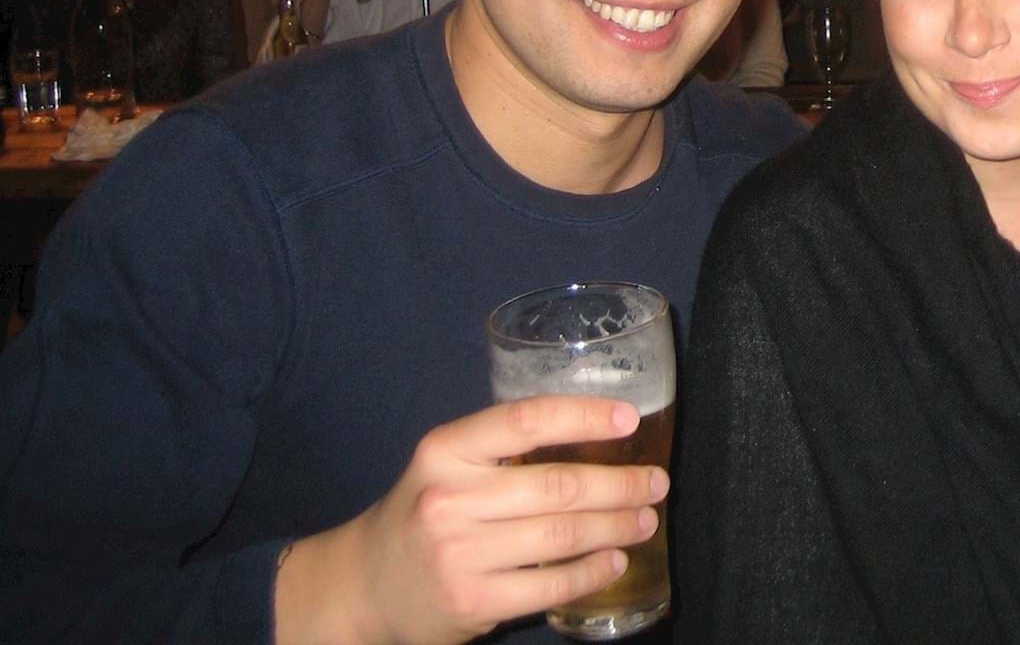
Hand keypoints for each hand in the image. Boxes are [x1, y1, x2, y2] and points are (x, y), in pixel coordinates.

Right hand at [275, 396, 666, 644]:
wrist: (363, 585)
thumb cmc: (424, 512)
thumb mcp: (447, 465)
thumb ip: (503, 449)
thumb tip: (596, 435)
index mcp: (445, 450)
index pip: (526, 420)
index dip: (584, 416)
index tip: (631, 418)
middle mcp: (449, 498)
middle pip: (557, 486)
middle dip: (619, 484)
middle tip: (656, 482)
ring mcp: (459, 555)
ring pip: (560, 536)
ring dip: (615, 527)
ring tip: (645, 519)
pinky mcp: (471, 603)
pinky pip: (549, 586)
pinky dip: (591, 573)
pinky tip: (615, 561)